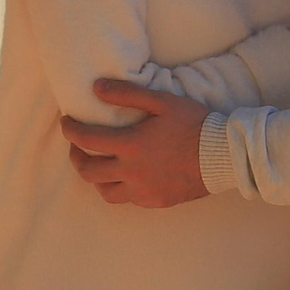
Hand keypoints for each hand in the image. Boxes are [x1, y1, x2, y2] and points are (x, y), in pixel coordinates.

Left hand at [61, 83, 211, 206]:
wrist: (223, 156)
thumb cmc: (194, 124)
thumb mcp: (161, 101)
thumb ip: (127, 94)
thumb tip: (96, 88)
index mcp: (130, 145)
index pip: (86, 139)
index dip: (70, 130)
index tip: (66, 122)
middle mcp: (131, 172)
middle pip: (87, 171)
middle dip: (75, 156)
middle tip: (77, 145)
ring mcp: (143, 191)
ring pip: (104, 190)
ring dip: (95, 176)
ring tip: (97, 163)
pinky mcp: (155, 201)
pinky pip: (127, 198)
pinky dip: (118, 187)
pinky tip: (125, 175)